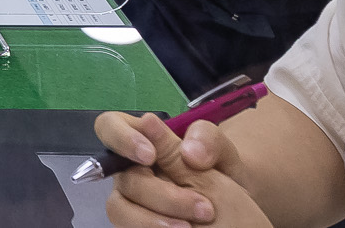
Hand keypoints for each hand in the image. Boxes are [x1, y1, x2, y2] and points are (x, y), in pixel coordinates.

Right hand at [95, 113, 269, 227]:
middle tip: (202, 207)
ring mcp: (130, 200)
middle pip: (122, 177)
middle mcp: (129, 170)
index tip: (149, 155)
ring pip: (119, 209)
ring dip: (152, 220)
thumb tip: (187, 149)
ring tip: (190, 227)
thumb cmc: (223, 175)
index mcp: (142, 140)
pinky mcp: (135, 223)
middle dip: (160, 193)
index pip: (110, 126)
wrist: (234, 213)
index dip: (122, 138)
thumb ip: (207, 140)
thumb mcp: (223, 154)